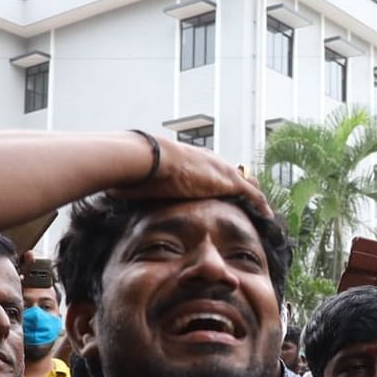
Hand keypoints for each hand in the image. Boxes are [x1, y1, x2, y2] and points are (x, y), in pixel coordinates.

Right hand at [111, 137, 271, 217]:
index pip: (210, 171)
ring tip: (264, 210)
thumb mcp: (135, 179)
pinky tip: (269, 216)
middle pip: (233, 174)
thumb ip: (130, 186)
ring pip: (247, 182)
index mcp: (189, 160)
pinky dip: (261, 205)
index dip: (218, 182)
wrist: (148, 160)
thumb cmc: (136, 169)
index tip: (222, 193)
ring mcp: (220, 169)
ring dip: (255, 195)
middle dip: (243, 186)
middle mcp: (208, 161)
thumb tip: (108, 193)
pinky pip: (252, 194)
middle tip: (250, 201)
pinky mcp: (228, 181)